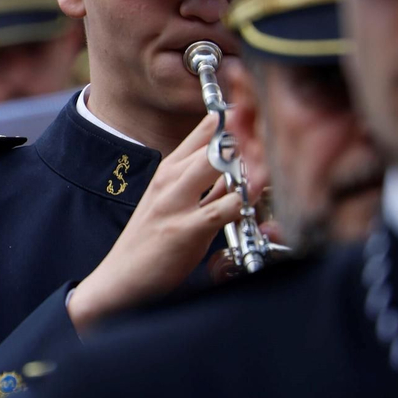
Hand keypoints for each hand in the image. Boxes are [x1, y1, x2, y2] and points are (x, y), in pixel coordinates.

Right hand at [67, 113, 259, 331]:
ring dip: (249, 164)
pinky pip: (222, 207)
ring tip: (272, 166)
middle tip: (276, 142)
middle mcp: (171, 178)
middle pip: (216, 140)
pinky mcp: (184, 229)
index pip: (206, 129)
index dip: (237, 120)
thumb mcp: (175, 202)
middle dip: (250, 137)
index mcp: (170, 168)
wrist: (121, 277)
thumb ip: (208, 185)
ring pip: (217, 165)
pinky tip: (254, 201)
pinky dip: (243, 201)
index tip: (261, 120)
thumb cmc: (150, 241)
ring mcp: (175, 202)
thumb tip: (241, 170)